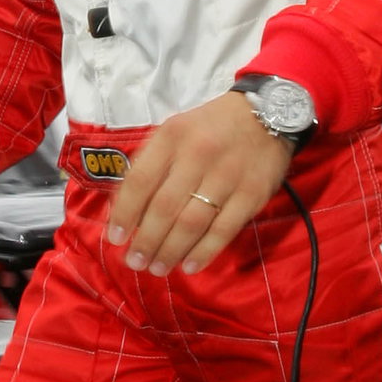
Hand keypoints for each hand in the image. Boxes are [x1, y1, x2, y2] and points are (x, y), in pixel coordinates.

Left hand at [106, 91, 292, 277]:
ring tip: (157, 268)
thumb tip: (127, 211)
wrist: (266, 114)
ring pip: (192, 222)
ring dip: (170, 251)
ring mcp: (227, 176)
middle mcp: (198, 155)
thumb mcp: (175, 132)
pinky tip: (189, 266)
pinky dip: (204, 252)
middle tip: (135, 262)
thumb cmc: (210, 128)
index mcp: (173, 137)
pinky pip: (223, 230)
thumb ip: (151, 165)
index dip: (124, 213)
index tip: (115, 238)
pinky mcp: (252, 194)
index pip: (140, 181)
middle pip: (164, 207)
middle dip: (146, 241)